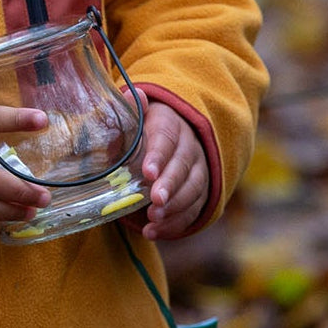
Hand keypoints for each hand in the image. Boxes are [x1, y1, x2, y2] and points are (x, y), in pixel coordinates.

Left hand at [133, 92, 208, 239]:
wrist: (164, 137)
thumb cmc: (139, 130)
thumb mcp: (131, 119)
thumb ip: (128, 112)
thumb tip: (131, 95)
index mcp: (170, 123)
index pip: (167, 138)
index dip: (158, 156)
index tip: (147, 172)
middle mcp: (189, 145)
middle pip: (183, 165)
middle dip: (170, 185)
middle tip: (156, 201)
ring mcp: (198, 169)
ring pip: (193, 188)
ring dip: (175, 206)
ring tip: (153, 219)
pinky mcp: (199, 191)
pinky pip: (193, 209)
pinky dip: (175, 223)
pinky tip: (154, 232)